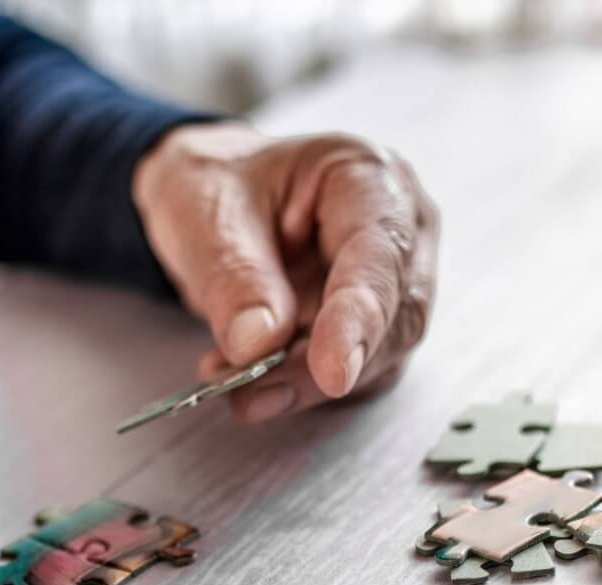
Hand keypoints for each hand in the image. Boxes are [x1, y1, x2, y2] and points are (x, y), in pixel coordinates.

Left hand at [134, 122, 438, 422]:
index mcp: (366, 175)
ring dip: (307, 383)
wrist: (209, 198)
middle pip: (393, 317)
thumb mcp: (204, 213)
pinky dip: (302, 387)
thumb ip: (234, 276)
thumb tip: (260, 344)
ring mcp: (390, 281)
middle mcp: (396, 227)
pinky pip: (353, 374)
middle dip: (321, 366)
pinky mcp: (371, 326)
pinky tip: (249, 381)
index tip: (332, 372)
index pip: (381, 255)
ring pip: (378, 357)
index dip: (359, 319)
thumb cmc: (215, 183)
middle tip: (251, 392)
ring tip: (234, 383)